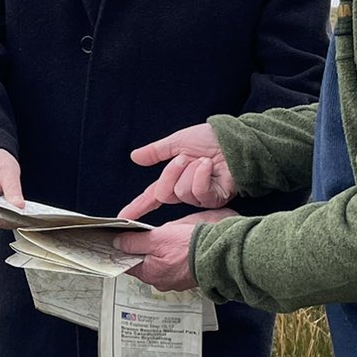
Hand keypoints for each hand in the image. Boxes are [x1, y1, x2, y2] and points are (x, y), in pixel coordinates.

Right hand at [0, 147, 23, 228]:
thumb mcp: (8, 171)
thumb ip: (12, 189)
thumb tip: (19, 206)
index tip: (16, 212)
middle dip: (8, 218)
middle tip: (25, 216)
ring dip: (11, 221)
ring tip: (26, 217)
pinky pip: (1, 222)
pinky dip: (11, 221)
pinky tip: (23, 217)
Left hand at [112, 210, 232, 291]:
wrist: (220, 253)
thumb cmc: (191, 246)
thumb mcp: (157, 238)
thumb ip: (134, 242)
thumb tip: (117, 243)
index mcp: (151, 274)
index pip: (128, 264)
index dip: (123, 251)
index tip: (120, 241)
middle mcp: (162, 282)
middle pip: (144, 265)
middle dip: (144, 250)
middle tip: (148, 236)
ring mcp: (176, 281)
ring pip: (160, 264)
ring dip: (160, 253)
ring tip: (167, 239)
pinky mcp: (188, 276)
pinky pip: (175, 265)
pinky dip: (174, 256)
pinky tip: (179, 246)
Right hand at [118, 123, 234, 219]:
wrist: (234, 138)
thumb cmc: (210, 138)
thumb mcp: (177, 142)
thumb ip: (156, 152)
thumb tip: (134, 157)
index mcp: (176, 178)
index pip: (152, 196)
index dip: (137, 207)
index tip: (122, 217)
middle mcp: (186, 191)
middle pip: (164, 194)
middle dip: (171, 173)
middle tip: (184, 158)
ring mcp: (201, 197)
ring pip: (181, 193)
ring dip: (190, 171)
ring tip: (204, 161)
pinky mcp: (215, 199)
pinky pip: (199, 193)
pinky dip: (202, 175)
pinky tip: (210, 167)